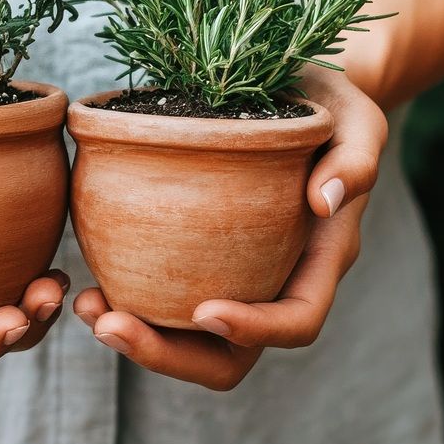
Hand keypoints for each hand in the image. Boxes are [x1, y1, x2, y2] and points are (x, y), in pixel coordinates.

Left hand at [72, 66, 384, 389]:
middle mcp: (278, 280)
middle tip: (108, 324)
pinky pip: (167, 295)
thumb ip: (354, 160)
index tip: (205, 310)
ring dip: (139, 336)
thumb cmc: (332, 102)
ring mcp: (237, 272)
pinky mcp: (201, 254)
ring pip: (191, 337)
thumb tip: (324, 202)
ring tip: (85, 305)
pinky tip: (89, 281)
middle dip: (169, 354)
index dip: (255, 329)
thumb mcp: (358, 119)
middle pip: (232, 355)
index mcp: (321, 259)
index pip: (297, 319)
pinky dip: (129, 298)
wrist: (299, 88)